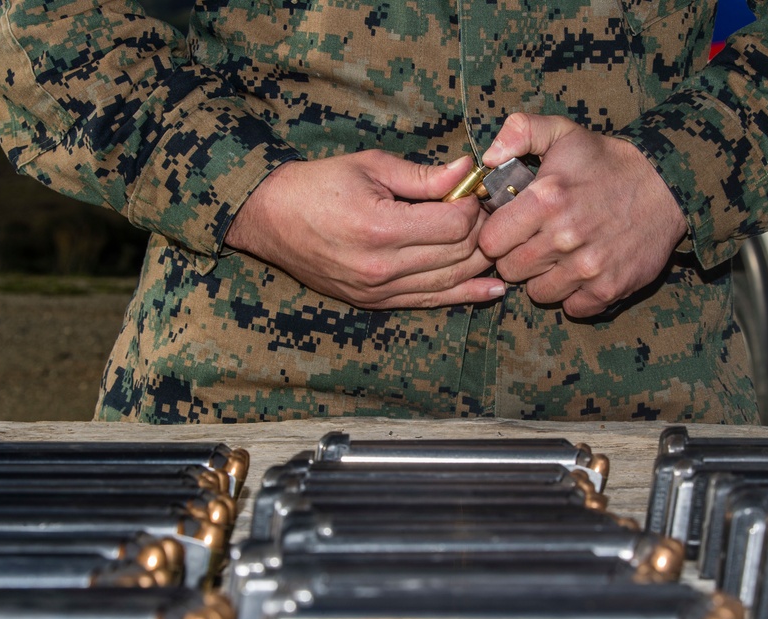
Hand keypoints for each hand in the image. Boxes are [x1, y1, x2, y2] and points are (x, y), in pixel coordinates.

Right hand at [226, 151, 504, 309]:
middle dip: (483, 230)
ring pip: (450, 281)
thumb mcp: (369, 167)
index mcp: (381, 228)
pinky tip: (493, 290)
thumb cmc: (315, 185)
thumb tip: (468, 171)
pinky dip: (465, 295)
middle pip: (459, 254)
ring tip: (500, 242)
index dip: (474, 204)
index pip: (455, 224)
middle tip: (491, 211)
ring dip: (480, 262)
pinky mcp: (376, 303)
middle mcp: (383, 268)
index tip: (475, 189)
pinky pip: (430, 302)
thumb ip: (423, 176)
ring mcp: (379, 291)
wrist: (268, 220)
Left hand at [479, 113, 687, 317]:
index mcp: (546, 199)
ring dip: (545, 278)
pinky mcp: (609, 289)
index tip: (511, 229)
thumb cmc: (606, 162)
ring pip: (539, 294)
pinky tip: (582, 273)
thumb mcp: (563, 132)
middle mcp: (564, 237)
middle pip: (510, 271)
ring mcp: (588, 267)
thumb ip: (520, 131)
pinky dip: (574, 296)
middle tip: (537, 241)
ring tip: (560, 256)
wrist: (665, 187)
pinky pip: (572, 309)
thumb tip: (487, 158)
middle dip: (518, 257)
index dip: (496, 236)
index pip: (490, 241)